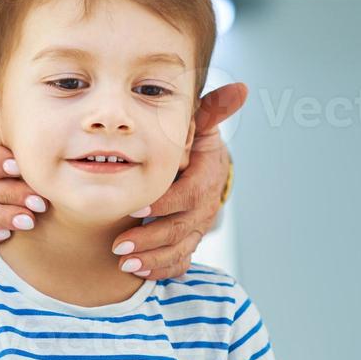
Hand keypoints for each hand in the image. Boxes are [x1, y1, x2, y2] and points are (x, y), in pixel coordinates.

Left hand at [111, 82, 247, 280]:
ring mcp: (196, 228)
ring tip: (125, 262)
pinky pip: (179, 262)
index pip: (187, 195)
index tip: (134, 208)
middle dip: (150, 239)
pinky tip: (138, 271)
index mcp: (206, 179)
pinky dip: (160, 269)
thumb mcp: (203, 125)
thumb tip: (240, 88)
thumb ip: (212, 109)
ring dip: (152, 259)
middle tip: (120, 245)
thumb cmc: (196, 144)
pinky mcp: (188, 242)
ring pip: (178, 250)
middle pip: (179, 229)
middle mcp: (204, 208)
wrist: (204, 170)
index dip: (162, 204)